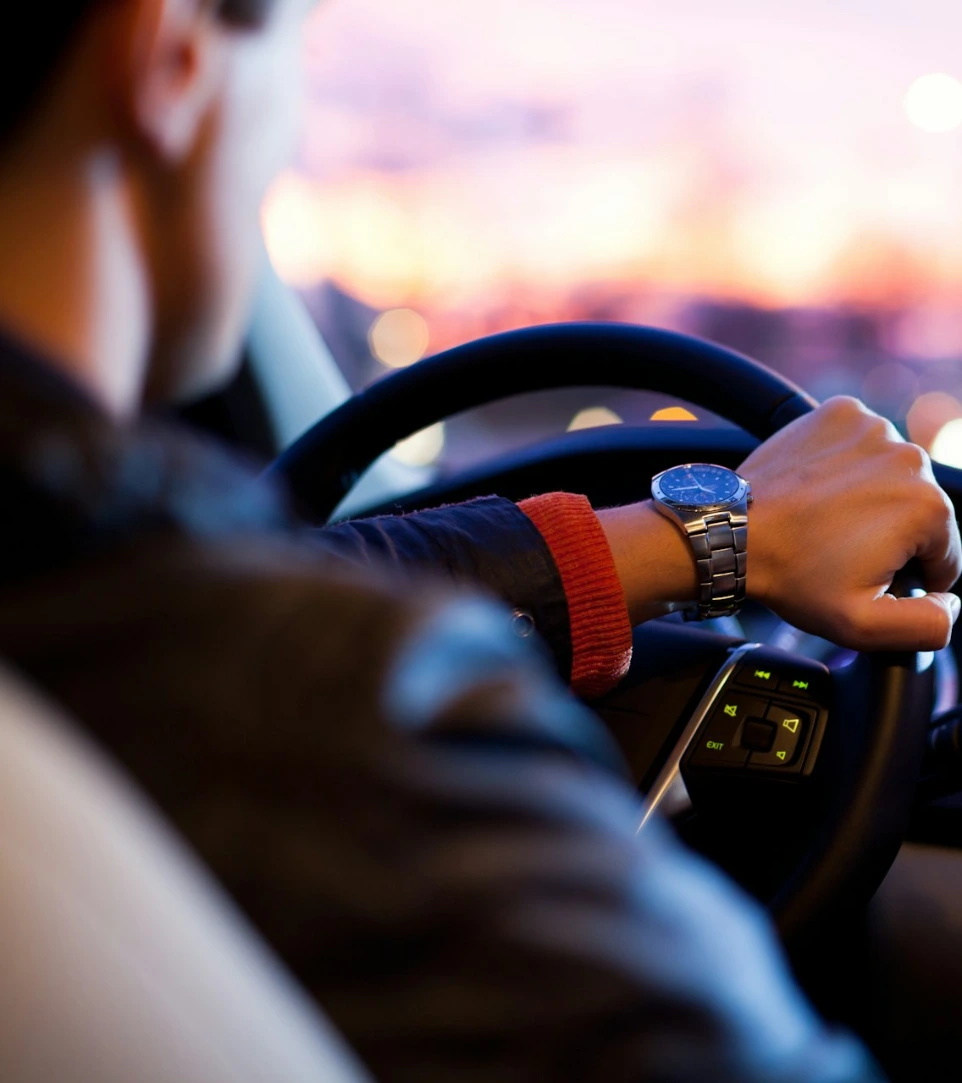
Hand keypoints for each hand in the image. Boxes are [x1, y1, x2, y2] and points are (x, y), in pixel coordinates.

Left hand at [599, 397, 961, 650]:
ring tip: (825, 521)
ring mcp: (873, 428)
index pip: (944, 554)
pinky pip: (861, 444)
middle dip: (889, 536)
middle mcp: (910, 457)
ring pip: (891, 476)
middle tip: (838, 551)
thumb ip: (928, 625)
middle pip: (919, 511)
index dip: (907, 576)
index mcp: (928, 507)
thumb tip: (952, 603)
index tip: (864, 575)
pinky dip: (847, 464)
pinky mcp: (840, 412)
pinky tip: (819, 489)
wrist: (731, 531)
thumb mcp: (863, 625)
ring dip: (870, 497)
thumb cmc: (791, 575)